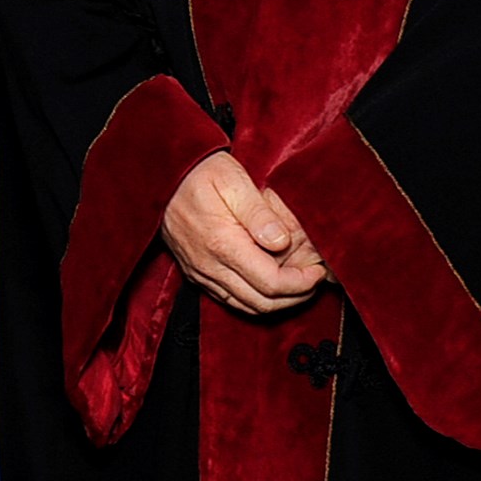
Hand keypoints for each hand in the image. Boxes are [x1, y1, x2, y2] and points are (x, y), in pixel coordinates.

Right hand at [160, 151, 326, 315]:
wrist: (162, 176)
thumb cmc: (199, 173)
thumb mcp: (233, 180)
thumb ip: (259, 213)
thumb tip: (281, 242)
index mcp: (222, 244)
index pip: (271, 283)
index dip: (301, 282)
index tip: (318, 270)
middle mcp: (209, 266)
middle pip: (262, 303)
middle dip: (295, 296)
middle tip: (314, 279)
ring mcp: (201, 273)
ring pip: (246, 306)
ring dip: (277, 302)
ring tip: (298, 283)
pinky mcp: (196, 273)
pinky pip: (230, 299)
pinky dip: (255, 299)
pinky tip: (269, 284)